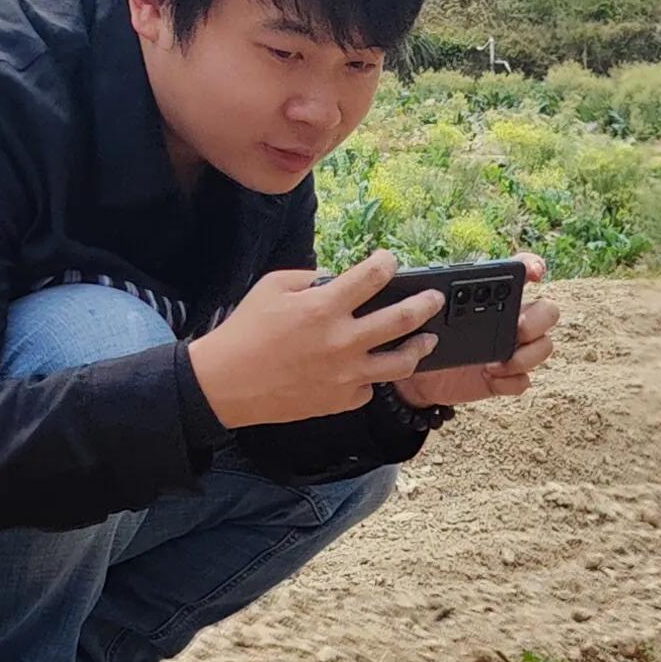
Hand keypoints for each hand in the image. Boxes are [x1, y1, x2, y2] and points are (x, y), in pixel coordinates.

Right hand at [185, 255, 446, 429]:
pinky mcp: (341, 401)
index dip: (387, 262)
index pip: (372, 276)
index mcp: (324, 307)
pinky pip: (369, 388)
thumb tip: (335, 279)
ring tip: (427, 340)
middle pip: (402, 319)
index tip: (390, 260)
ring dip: (419, 348)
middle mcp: (342, 341)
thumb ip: (309, 278)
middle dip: (425, 304)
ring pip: (401, 363)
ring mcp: (345, 375)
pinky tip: (371, 370)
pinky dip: (371, 378)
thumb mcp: (271, 287)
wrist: (226, 384)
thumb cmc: (245, 332)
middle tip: (434, 299)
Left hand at [397, 257, 563, 408]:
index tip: (535, 273)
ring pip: (544, 347)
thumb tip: (428, 292)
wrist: (418, 377)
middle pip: (548, 312)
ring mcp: (513, 350)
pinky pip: (524, 380)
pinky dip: (511, 381)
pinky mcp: (506, 378)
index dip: (534, 266)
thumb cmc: (423, 335)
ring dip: (525, 356)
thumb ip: (431, 299)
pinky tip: (490, 378)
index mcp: (495, 297)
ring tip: (495, 363)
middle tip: (516, 328)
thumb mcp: (423, 312)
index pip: (523, 273)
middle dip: (536, 320)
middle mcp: (512, 321)